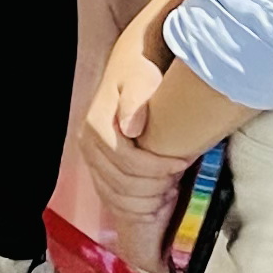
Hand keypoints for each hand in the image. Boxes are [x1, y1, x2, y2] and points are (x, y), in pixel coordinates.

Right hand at [74, 63, 187, 272]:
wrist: (129, 68)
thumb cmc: (139, 72)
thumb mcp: (141, 78)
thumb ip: (136, 99)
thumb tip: (131, 129)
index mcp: (97, 126)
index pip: (127, 163)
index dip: (158, 168)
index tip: (184, 161)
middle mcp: (88, 144)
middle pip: (121, 184)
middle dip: (154, 187)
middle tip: (178, 178)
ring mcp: (91, 158)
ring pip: (115, 196)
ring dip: (145, 200)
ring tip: (169, 189)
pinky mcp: (97, 166)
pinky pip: (111, 197)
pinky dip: (134, 205)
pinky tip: (156, 198)